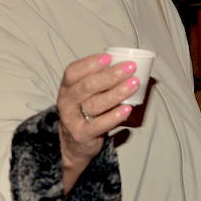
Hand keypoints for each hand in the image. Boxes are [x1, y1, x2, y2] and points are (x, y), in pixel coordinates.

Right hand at [57, 53, 137, 187]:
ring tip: (134, 84)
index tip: (109, 57)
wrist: (73, 143)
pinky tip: (128, 109)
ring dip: (117, 93)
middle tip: (129, 68)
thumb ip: (98, 81)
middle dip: (110, 75)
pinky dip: (115, 116)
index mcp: (66, 87)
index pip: (73, 71)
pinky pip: (100, 124)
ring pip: (96, 104)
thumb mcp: (84, 94)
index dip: (90, 63)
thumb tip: (124, 65)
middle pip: (87, 86)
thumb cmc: (84, 111)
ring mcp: (72, 119)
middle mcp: (66, 102)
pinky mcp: (82, 135)